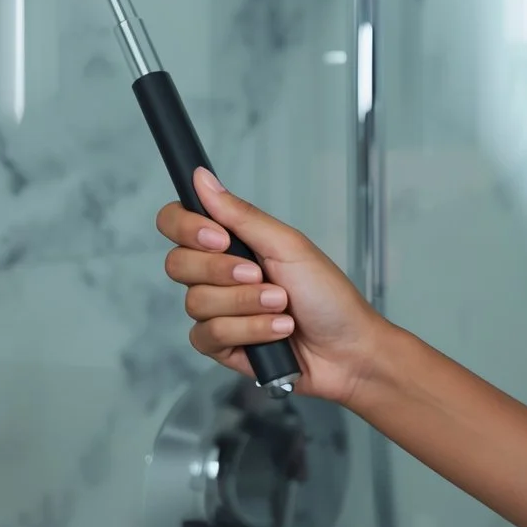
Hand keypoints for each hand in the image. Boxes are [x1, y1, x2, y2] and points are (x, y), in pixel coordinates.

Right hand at [159, 168, 386, 406]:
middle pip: (178, 264)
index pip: (176, 223)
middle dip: (223, 271)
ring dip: (247, 304)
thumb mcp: (288, 246)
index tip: (219, 238)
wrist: (349, 348)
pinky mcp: (221, 345)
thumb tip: (201, 177)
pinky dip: (249, 330)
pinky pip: (208, 335)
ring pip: (196, 302)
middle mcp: (218, 275)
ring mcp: (217, 311)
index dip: (187, 228)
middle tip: (261, 275)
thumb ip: (241, 215)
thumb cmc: (328, 295)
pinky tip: (278, 329)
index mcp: (232, 243)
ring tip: (283, 306)